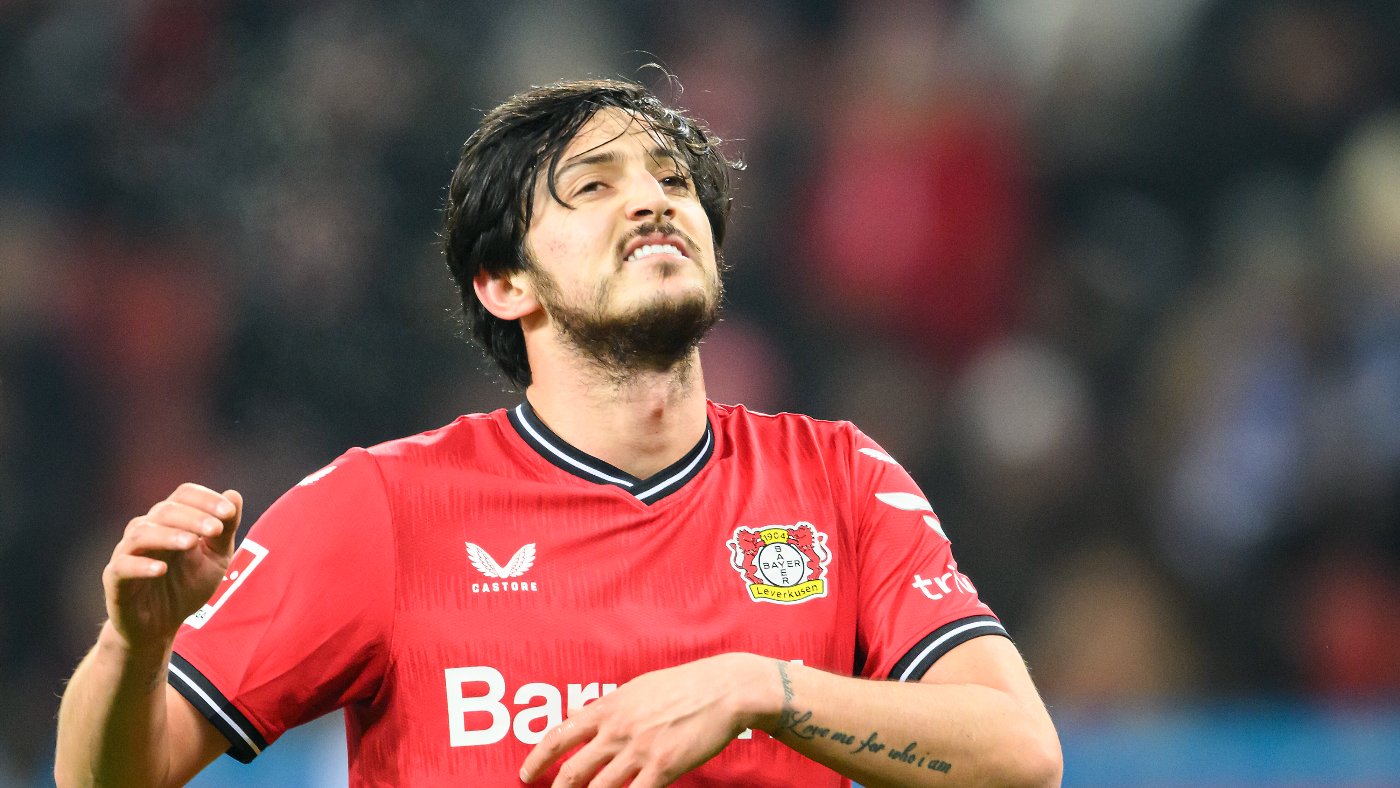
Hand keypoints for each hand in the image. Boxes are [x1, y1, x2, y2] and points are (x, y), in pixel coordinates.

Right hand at [102, 484, 242, 652]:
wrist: (160, 626)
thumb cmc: (187, 586)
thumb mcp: (215, 559)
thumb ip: (224, 530)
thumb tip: (234, 495)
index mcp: (171, 521)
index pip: (184, 495)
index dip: (206, 499)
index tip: (229, 512)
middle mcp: (147, 530)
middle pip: (165, 510)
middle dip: (193, 517)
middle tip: (216, 528)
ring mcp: (128, 553)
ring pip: (141, 533)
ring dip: (169, 535)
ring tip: (192, 543)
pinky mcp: (114, 579)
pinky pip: (122, 566)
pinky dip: (141, 565)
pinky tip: (160, 569)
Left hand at [520, 653, 777, 787]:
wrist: (722, 690)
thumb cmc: (681, 686)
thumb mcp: (635, 689)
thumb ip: (603, 706)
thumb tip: (573, 715)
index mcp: (608, 708)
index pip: (559, 736)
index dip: (536, 759)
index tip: (525, 775)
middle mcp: (617, 730)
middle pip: (572, 771)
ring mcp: (639, 751)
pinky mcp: (663, 768)